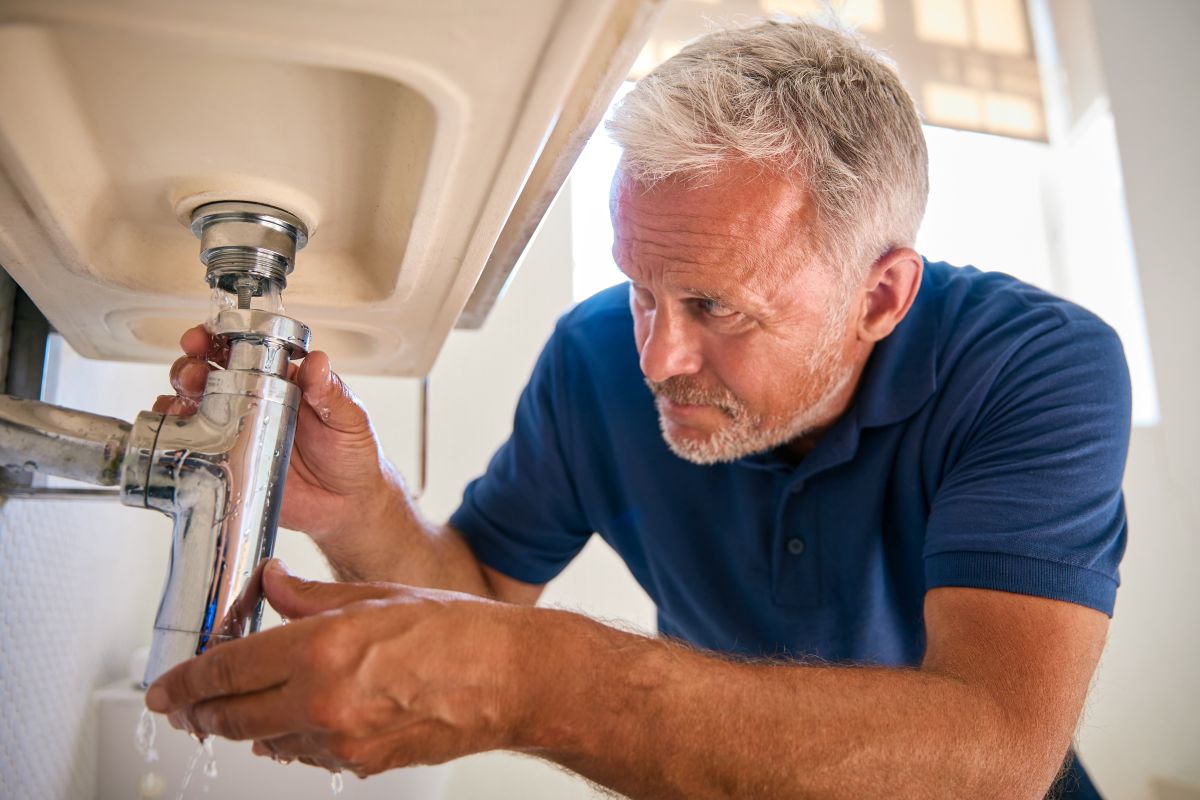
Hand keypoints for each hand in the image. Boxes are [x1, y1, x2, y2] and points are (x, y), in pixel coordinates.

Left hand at [145, 560, 535, 775]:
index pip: (225, 671)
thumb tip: (272, 585)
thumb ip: (309, 596)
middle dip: (199, 712)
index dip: (184, 682)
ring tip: (245, 706)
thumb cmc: (458, 633)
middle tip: (184, 705)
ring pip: (265, 742)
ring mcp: (341, 742)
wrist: (510, 679)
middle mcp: (322, 703)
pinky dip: (291, 738)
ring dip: (247, 725)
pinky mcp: (361, 766)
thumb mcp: (376, 595)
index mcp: (321, 650)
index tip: (166, 687)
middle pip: (231, 718)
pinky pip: (306, 755)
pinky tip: (300, 719)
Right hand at [154, 325, 408, 574]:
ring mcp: (236, 432)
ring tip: (185, 401)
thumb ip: (332, 393)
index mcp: (281, 381)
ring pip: (193, 404)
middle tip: (194, 370)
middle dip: (191, 365)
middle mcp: (252, 401)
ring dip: (179, 396)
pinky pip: (191, 445)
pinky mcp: (227, 464)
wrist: (348, 507)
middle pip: (208, 373)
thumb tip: (318, 361)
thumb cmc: (352, 456)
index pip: (245, 350)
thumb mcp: (349, 419)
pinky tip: (177, 432)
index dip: (221, 337)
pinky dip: (175, 434)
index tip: (209, 335)